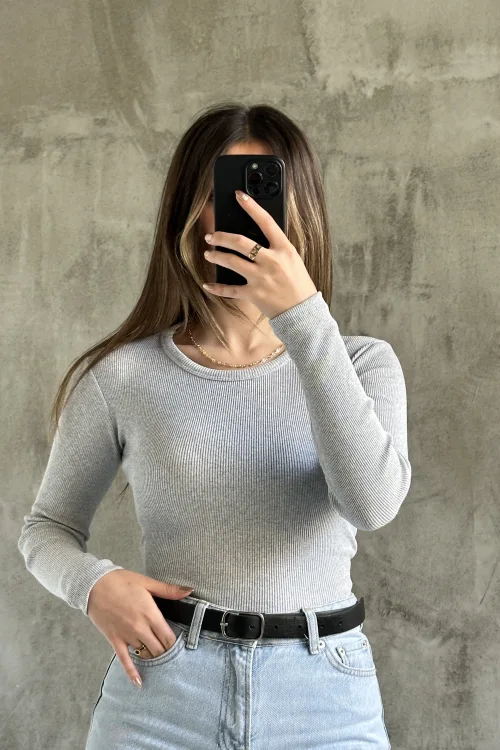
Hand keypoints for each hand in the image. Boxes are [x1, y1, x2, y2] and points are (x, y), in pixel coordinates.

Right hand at [87, 570, 192, 685]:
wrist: (93, 585)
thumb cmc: (121, 581)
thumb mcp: (147, 582)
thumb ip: (169, 590)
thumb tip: (189, 590)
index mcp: (150, 613)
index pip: (168, 636)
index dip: (176, 643)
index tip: (181, 646)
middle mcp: (140, 628)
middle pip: (159, 648)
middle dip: (166, 652)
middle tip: (173, 655)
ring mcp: (127, 636)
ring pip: (145, 654)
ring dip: (153, 657)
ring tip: (161, 663)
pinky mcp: (114, 640)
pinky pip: (124, 660)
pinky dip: (131, 672)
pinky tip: (138, 683)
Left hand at [202, 190, 317, 318]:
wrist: (303, 312)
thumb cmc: (299, 285)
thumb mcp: (293, 260)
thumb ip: (277, 248)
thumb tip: (257, 237)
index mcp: (284, 249)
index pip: (266, 222)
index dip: (251, 206)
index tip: (239, 196)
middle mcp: (271, 261)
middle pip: (240, 242)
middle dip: (221, 237)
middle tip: (211, 236)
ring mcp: (261, 278)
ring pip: (231, 262)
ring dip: (216, 256)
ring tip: (209, 253)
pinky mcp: (254, 294)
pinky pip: (230, 290)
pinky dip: (217, 287)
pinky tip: (207, 284)